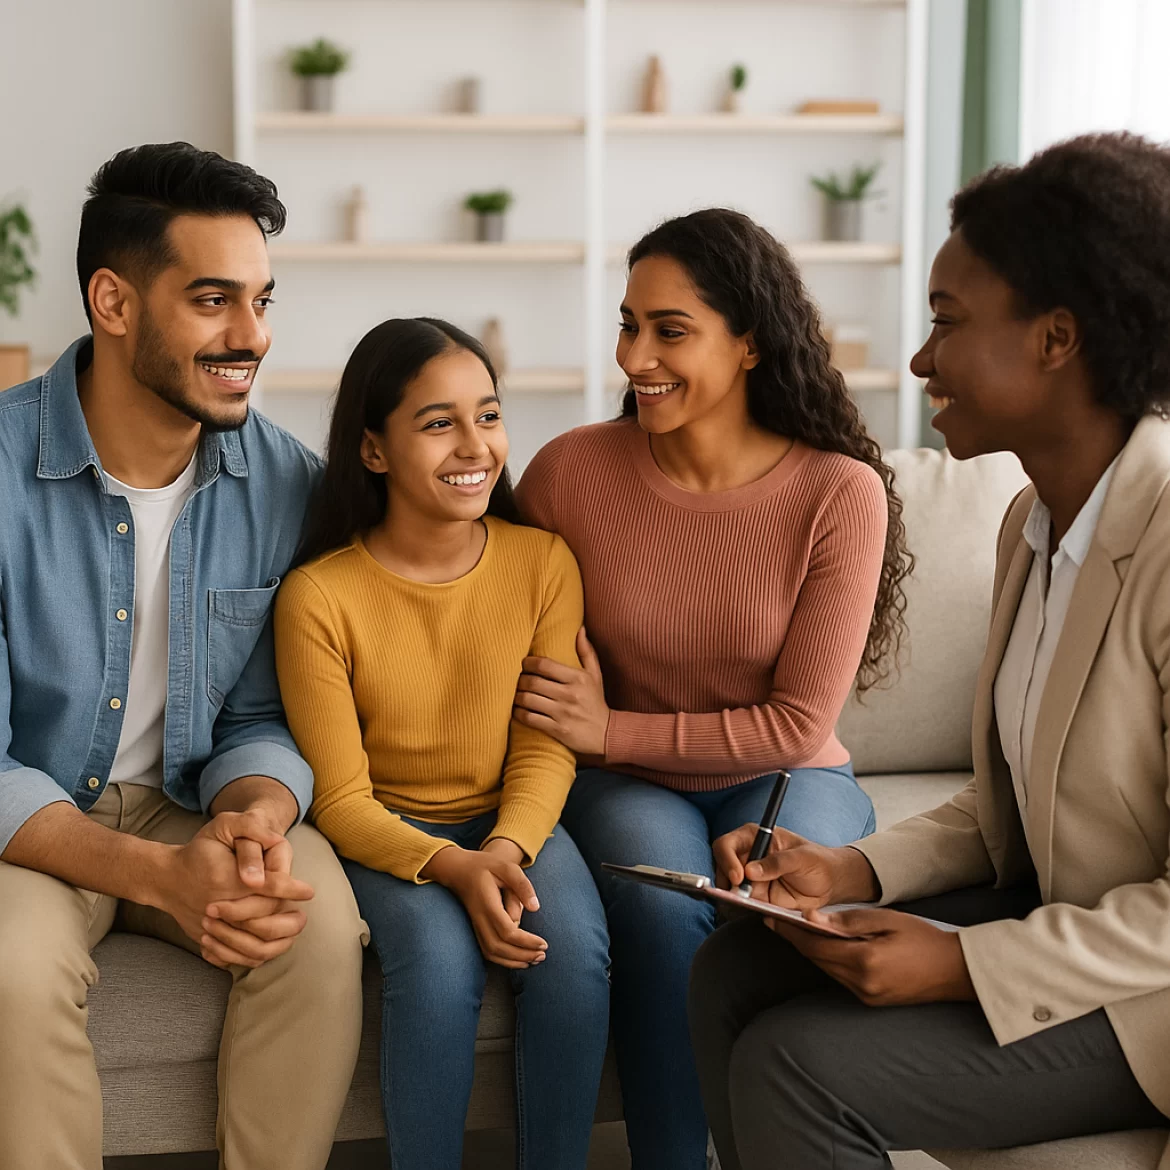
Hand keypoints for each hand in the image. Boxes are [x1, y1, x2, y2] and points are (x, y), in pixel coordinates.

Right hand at [157, 816, 313, 968]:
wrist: (167, 879)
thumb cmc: (199, 850)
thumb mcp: (222, 825)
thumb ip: (250, 825)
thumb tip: (275, 839)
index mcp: (228, 879)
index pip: (269, 887)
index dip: (292, 889)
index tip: (309, 892)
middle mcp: (221, 907)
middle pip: (264, 923)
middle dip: (288, 922)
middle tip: (303, 917)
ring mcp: (213, 928)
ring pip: (252, 946)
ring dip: (277, 943)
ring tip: (292, 932)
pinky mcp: (207, 940)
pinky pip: (236, 957)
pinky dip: (256, 955)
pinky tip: (271, 945)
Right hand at [422, 846, 547, 968]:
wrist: (458, 869)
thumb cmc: (486, 866)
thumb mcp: (507, 867)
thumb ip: (522, 885)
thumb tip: (535, 908)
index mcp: (488, 903)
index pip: (507, 931)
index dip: (526, 941)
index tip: (544, 943)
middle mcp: (479, 918)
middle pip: (499, 947)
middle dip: (522, 955)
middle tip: (543, 955)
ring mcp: (475, 925)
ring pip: (492, 952)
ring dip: (513, 961)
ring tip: (534, 960)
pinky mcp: (476, 929)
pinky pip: (487, 951)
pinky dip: (503, 960)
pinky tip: (519, 960)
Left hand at [514, 628, 610, 755]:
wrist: (606, 734)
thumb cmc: (596, 701)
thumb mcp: (595, 675)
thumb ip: (586, 652)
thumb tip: (580, 629)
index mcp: (577, 678)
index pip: (544, 665)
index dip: (528, 663)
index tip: (524, 664)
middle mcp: (570, 694)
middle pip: (532, 682)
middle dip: (520, 680)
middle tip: (517, 680)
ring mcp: (563, 713)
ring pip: (528, 700)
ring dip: (516, 697)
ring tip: (516, 694)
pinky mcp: (557, 730)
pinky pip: (529, 719)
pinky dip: (519, 713)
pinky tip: (518, 710)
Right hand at [712, 823, 879, 908]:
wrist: (830, 883)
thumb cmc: (817, 861)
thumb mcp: (802, 857)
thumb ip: (778, 862)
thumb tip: (750, 870)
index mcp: (755, 838)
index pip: (727, 845)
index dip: (727, 860)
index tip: (738, 877)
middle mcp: (748, 857)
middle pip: (721, 868)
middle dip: (727, 883)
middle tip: (742, 896)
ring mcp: (750, 879)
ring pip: (728, 889)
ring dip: (733, 898)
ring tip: (749, 904)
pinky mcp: (756, 898)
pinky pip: (742, 905)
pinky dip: (743, 910)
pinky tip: (754, 910)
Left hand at [768, 907, 976, 1005]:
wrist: (956, 971)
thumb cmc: (924, 939)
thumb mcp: (887, 920)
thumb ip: (848, 920)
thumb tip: (813, 919)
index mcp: (864, 961)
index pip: (815, 946)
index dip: (790, 931)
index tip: (770, 918)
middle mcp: (861, 984)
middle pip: (817, 959)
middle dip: (796, 940)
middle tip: (774, 921)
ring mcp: (866, 996)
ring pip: (827, 970)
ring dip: (810, 951)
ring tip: (792, 930)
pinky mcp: (871, 1001)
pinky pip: (840, 978)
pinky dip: (828, 961)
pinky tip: (823, 946)